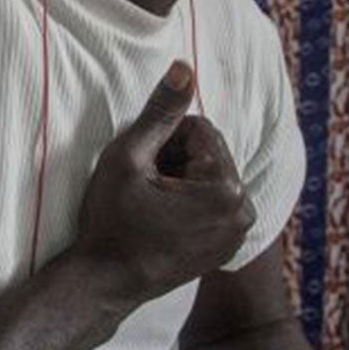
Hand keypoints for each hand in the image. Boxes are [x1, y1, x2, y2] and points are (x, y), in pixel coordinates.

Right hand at [70, 61, 255, 306]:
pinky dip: (187, 201)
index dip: (162, 140)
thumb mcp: (129, 156)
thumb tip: (185, 66)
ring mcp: (239, 233)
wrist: (103, 283)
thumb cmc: (111, 221)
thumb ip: (160, 111)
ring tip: (151, 205)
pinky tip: (161, 220)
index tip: (142, 170)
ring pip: (208, 175)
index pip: (199, 129)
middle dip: (174, 159)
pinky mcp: (228, 246)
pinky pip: (211, 202)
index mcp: (227, 189)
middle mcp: (245, 212)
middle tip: (144, 189)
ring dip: (179, 179)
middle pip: (209, 152)